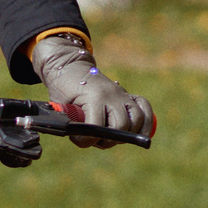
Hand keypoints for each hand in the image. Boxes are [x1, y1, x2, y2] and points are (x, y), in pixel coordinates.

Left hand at [29, 30, 154, 147]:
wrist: (69, 67)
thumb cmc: (62, 88)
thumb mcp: (62, 106)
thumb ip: (73, 123)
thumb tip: (82, 139)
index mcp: (94, 97)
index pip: (98, 127)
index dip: (87, 140)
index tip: (78, 139)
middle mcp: (113, 94)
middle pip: (121, 125)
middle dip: (109, 140)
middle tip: (96, 140)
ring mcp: (122, 94)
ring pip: (137, 119)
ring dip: (126, 134)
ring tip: (112, 138)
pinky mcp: (128, 94)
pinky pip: (145, 108)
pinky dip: (146, 122)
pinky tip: (140, 134)